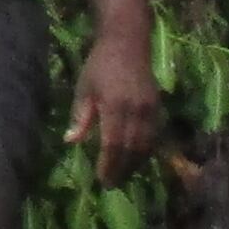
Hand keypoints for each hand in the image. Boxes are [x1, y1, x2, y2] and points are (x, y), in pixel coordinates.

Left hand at [70, 26, 160, 186]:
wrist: (127, 43)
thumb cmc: (100, 65)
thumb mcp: (84, 89)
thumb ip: (81, 117)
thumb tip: (70, 142)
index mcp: (115, 106)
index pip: (113, 144)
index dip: (109, 165)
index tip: (102, 180)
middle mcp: (137, 111)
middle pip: (131, 149)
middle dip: (122, 169)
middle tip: (111, 184)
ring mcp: (151, 109)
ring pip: (146, 145)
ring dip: (135, 164)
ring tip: (123, 175)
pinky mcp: (158, 107)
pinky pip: (154, 136)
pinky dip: (145, 151)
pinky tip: (136, 159)